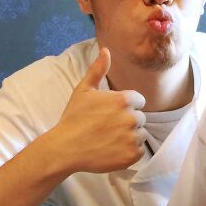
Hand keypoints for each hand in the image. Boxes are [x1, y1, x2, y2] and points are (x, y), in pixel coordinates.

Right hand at [47, 47, 147, 173]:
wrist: (65, 148)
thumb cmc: (73, 118)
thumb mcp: (84, 90)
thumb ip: (98, 70)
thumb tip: (106, 50)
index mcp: (123, 99)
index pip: (138, 101)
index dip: (125, 107)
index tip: (110, 114)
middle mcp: (131, 118)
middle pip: (140, 118)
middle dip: (127, 122)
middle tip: (108, 128)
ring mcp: (132, 138)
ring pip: (141, 134)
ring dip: (129, 137)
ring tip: (110, 139)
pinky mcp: (132, 156)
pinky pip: (139, 151)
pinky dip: (129, 152)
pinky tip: (113, 150)